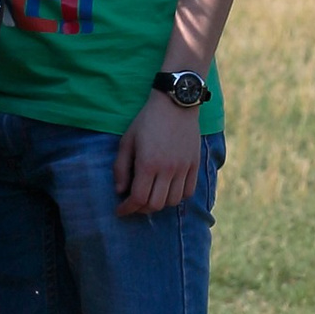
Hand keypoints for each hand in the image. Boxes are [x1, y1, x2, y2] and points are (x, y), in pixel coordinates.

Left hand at [114, 89, 201, 217]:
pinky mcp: (195, 165)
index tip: (120, 210)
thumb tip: (120, 191)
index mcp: (148, 164)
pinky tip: (168, 189)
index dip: (127, 209)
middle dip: (141, 209)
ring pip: (173, 201)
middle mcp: (167, 169)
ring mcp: (183, 168)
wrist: (175, 103)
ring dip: (160, 203)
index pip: (138, 198)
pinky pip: (188, 192)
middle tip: (134, 203)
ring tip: (151, 195)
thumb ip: (121, 167)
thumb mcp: (127, 140)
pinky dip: (177, 196)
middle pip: (155, 204)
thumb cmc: (147, 120)